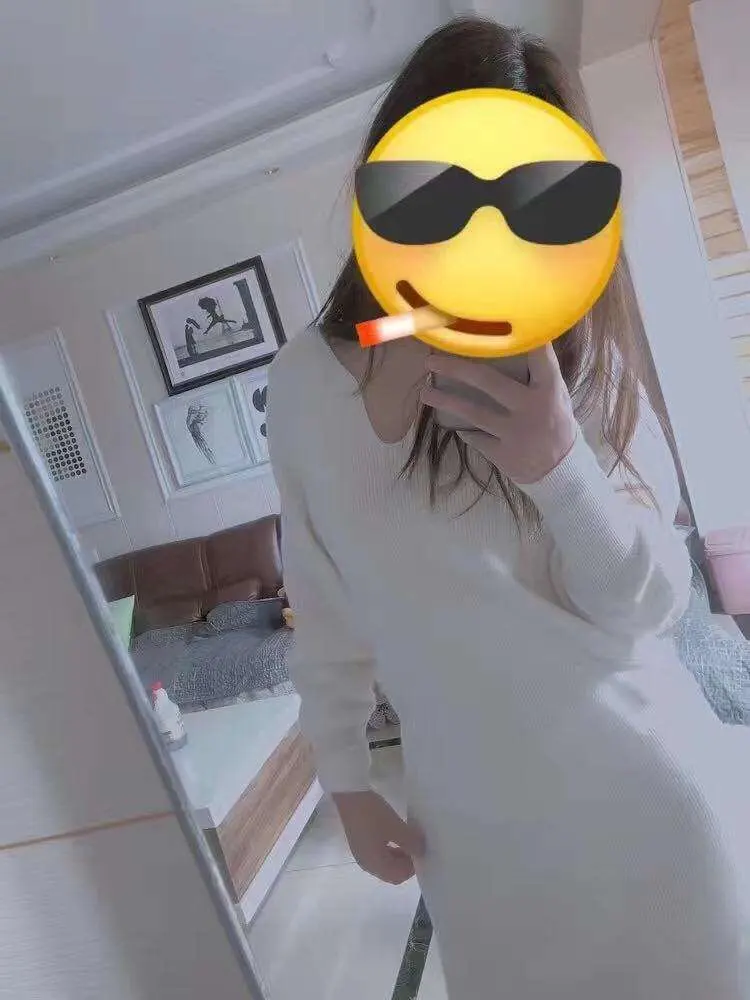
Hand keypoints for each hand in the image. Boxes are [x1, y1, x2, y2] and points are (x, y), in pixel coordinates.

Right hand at [333, 790, 425, 883]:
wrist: (348, 795)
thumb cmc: (372, 813)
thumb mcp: (395, 827)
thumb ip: (411, 842)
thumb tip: (422, 851)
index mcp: (375, 864)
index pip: (398, 877)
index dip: (413, 868)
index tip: (422, 851)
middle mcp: (367, 864)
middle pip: (391, 872)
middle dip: (406, 862)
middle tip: (417, 845)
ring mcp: (361, 854)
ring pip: (385, 863)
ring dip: (399, 855)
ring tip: (408, 839)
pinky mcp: (359, 843)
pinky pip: (378, 853)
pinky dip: (390, 849)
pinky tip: (395, 834)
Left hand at [421, 344, 576, 484]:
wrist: (559, 471)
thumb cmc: (556, 426)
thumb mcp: (557, 397)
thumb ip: (541, 375)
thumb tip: (520, 343)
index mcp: (548, 391)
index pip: (538, 357)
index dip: (523, 339)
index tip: (499, 322)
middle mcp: (530, 408)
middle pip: (487, 382)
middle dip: (455, 369)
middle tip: (431, 362)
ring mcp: (513, 432)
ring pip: (471, 412)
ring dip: (444, 401)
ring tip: (424, 393)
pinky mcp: (501, 453)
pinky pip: (474, 436)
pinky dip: (462, 429)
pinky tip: (449, 422)